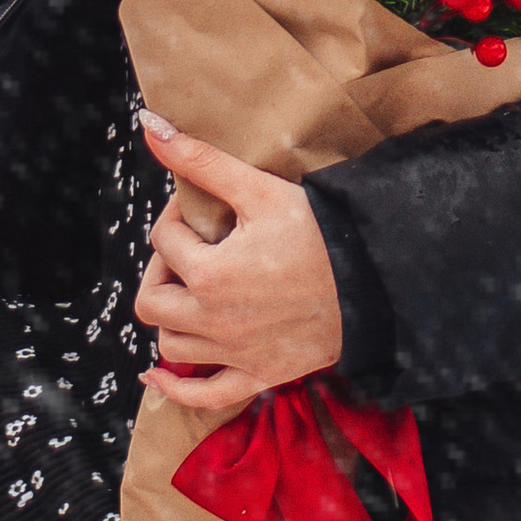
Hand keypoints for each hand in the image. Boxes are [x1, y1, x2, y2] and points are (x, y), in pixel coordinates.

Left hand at [133, 118, 344, 419]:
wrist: (371, 283)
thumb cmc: (318, 234)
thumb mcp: (259, 190)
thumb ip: (201, 160)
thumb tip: (148, 126)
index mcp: (209, 274)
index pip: (164, 240)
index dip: (175, 217)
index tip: (199, 209)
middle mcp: (213, 320)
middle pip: (151, 299)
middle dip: (162, 268)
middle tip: (188, 250)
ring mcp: (234, 354)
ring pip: (170, 345)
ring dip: (171, 316)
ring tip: (192, 289)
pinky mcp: (257, 376)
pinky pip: (202, 395)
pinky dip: (175, 388)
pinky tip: (156, 374)